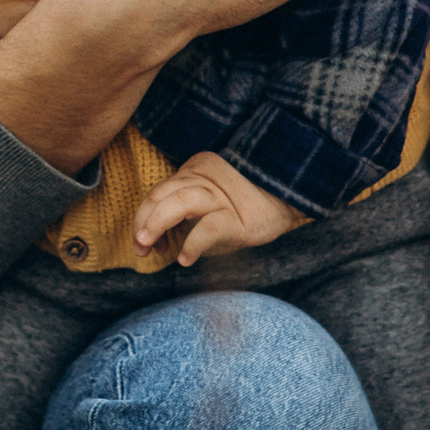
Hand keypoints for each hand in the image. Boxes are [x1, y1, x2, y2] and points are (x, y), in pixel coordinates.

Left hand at [131, 151, 302, 267]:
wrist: (290, 197)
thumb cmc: (243, 204)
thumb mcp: (210, 200)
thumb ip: (185, 209)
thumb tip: (156, 238)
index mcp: (196, 169)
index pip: (159, 191)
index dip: (144, 216)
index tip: (145, 242)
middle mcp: (206, 177)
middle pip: (163, 194)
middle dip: (143, 221)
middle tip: (139, 247)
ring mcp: (223, 196)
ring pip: (180, 202)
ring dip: (156, 225)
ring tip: (148, 248)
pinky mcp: (239, 218)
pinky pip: (209, 228)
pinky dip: (192, 244)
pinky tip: (185, 259)